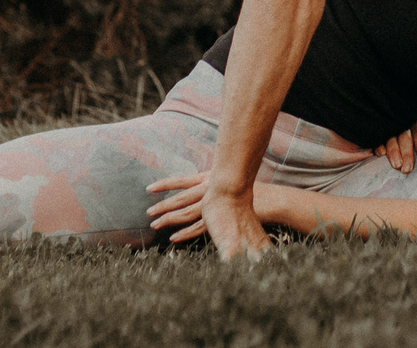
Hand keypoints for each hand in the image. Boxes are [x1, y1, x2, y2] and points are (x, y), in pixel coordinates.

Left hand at [146, 172, 274, 254]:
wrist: (269, 200)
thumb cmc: (248, 191)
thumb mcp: (228, 181)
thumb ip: (213, 184)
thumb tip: (201, 187)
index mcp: (208, 178)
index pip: (181, 180)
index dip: (165, 184)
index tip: (149, 188)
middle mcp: (208, 190)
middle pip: (180, 199)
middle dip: (162, 205)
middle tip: (148, 212)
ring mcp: (213, 206)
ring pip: (185, 214)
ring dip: (169, 220)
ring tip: (154, 225)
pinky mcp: (219, 221)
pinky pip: (197, 229)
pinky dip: (184, 234)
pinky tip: (173, 238)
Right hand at [379, 111, 416, 172]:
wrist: (416, 128)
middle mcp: (406, 122)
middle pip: (405, 135)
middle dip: (406, 152)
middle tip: (407, 169)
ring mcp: (394, 126)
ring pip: (391, 137)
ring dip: (393, 152)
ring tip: (397, 166)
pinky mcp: (384, 132)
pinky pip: (379, 137)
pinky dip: (379, 146)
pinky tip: (380, 155)